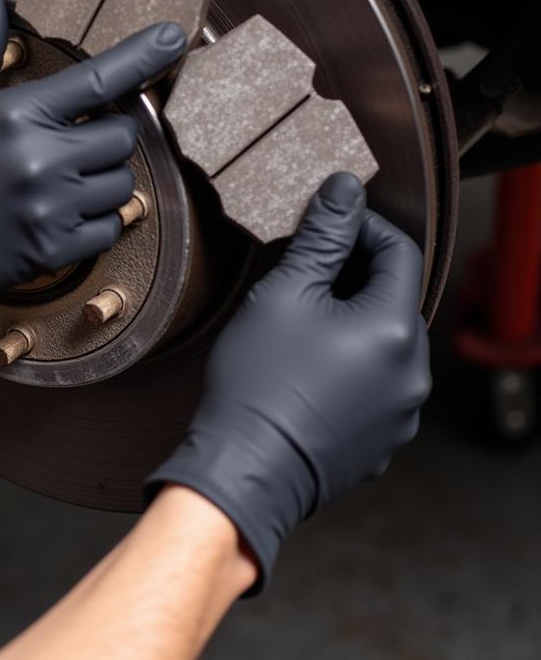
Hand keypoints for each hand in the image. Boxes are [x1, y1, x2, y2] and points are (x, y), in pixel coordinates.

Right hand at [0, 0, 187, 335]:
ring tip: (66, 175)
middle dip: (107, 131)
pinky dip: (97, 219)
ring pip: (120, 185)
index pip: (98, 79)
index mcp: (17, 115)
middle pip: (120, 137)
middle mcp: (42, 161)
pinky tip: (64, 210)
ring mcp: (50, 210)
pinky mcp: (51, 251)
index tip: (173, 38)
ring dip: (104, 176)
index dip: (142, 55)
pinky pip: (107, 230)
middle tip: (77, 136)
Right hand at [145, 172, 430, 592]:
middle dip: (354, 277)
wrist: (246, 469)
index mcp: (395, 329)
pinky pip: (377, 386)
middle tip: (303, 275)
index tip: (327, 225)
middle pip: (394, 299)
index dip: (363, 227)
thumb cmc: (259, 382)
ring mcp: (401, 413)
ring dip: (353, 323)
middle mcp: (413, 373)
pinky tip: (308, 369)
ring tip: (300, 325)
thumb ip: (322, 236)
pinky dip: (352, 366)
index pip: (400, 252)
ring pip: (386, 343)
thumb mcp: (284, 293)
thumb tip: (344, 190)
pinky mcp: (382, 442)